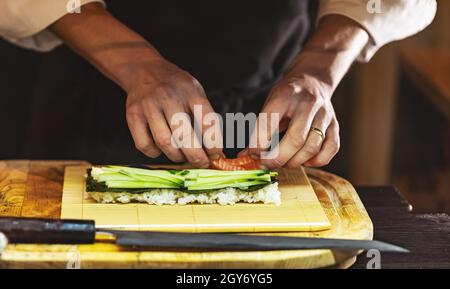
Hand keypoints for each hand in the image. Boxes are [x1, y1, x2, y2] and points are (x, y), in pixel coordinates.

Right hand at [50, 3, 222, 167]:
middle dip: (196, 156)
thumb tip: (214, 149)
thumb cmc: (175, 85)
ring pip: (164, 143)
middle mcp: (169, 97)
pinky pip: (144, 145)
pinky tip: (161, 148)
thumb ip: (204, 115)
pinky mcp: (133, 115)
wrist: (144, 69)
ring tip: (183, 157)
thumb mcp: (195, 90)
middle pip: (184, 136)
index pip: (207, 121)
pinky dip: (155, 153)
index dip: (214, 143)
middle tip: (201, 163)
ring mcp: (149, 106)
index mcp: (190, 91)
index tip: (216, 154)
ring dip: (177, 157)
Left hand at [243, 15, 368, 168]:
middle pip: (295, 139)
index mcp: (285, 95)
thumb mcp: (270, 103)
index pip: (269, 123)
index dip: (258, 143)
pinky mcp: (335, 125)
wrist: (313, 81)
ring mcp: (324, 115)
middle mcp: (308, 104)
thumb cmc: (287, 95)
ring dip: (295, 162)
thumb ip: (260, 129)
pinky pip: (331, 149)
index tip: (253, 155)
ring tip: (284, 162)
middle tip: (267, 165)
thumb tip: (247, 156)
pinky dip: (316, 161)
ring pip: (313, 147)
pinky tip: (305, 160)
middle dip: (278, 158)